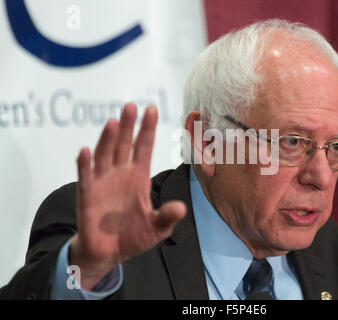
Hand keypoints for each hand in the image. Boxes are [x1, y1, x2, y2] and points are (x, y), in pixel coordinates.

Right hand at [70, 103, 185, 289]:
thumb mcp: (157, 228)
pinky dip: (84, 165)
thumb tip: (181, 208)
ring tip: (114, 123)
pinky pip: (86, 178)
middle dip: (128, 126)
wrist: (109, 253)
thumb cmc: (135, 236)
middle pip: (124, 145)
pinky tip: (85, 151)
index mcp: (139, 177)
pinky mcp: (87, 196)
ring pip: (105, 155)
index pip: (144, 148)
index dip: (147, 129)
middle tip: (131, 106)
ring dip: (108, 140)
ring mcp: (103, 183)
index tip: (150, 109)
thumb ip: (167, 217)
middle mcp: (121, 174)